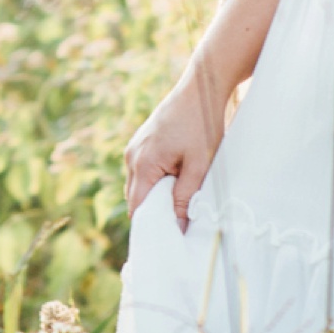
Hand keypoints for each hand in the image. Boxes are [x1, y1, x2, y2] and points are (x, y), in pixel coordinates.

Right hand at [124, 66, 227, 231]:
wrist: (199, 88)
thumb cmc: (201, 126)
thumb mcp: (198, 166)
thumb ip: (184, 198)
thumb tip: (178, 228)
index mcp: (143, 163)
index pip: (137, 208)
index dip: (149, 228)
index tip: (164, 244)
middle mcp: (132, 156)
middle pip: (136, 198)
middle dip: (151, 215)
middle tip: (173, 232)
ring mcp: (135, 147)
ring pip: (139, 185)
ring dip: (154, 198)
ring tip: (176, 210)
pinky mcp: (142, 141)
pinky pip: (142, 171)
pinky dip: (154, 183)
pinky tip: (174, 186)